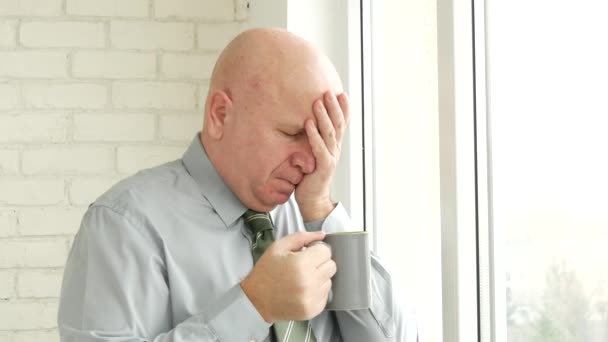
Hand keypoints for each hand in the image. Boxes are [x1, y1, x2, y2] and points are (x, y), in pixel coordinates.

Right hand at [240, 231, 335, 322]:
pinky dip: (317, 291)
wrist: (256, 300)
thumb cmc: (266, 272)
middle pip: (331, 266)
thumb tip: (322, 235)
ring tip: (302, 279)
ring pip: (329, 280)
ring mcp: (312, 298)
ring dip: (319, 278)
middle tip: (305, 266)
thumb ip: (302, 237)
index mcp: (301, 263)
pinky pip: (325, 295)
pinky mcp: (313, 310)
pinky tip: (303, 290)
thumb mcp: (279, 247)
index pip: (326, 251)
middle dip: (320, 263)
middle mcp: (309, 282)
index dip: (316, 250)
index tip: (308, 254)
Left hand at [295, 91, 349, 220]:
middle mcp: (335, 149)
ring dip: (324, 116)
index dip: (344, 108)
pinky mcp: (323, 166)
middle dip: (334, 107)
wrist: (313, 198)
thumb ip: (315, 138)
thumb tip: (308, 119)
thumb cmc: (311, 174)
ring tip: (318, 102)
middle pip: (338, 124)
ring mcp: (331, 157)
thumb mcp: (315, 152)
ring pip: (329, 133)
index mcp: (334, 145)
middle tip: (329, 91)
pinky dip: (313, 134)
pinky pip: (318, 148)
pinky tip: (308, 122)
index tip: (341, 93)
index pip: (342, 123)